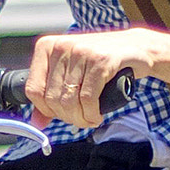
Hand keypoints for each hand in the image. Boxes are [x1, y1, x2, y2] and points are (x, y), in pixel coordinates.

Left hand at [27, 30, 155, 128]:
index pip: (33, 90)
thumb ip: (51, 96)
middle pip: (52, 99)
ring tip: (89, 119)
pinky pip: (88, 99)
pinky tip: (97, 116)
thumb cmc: (100, 61)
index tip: (60, 115)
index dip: (46, 110)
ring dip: (81, 118)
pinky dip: (92, 114)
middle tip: (80, 119)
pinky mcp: (101, 60)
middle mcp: (62, 46)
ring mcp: (81, 52)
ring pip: (70, 101)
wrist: (136, 46)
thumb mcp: (71, 73)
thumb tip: (36, 123)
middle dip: (67, 117)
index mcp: (47, 47)